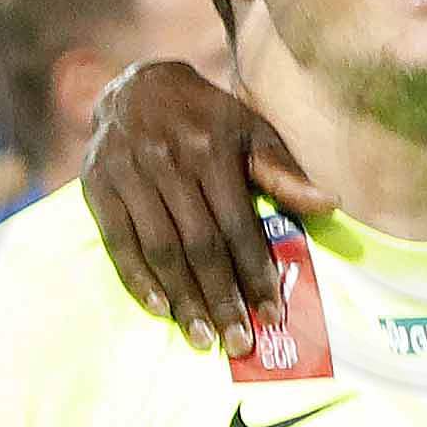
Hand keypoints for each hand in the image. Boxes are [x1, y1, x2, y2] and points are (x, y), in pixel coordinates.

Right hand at [80, 60, 329, 348]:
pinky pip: (118, 241)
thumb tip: (329, 205)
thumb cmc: (205, 116)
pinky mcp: (97, 185)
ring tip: (203, 338)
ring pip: (159, 248)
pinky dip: (137, 278)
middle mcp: (167, 161)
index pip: (237, 225)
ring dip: (183, 298)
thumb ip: (283, 172)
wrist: (137, 85)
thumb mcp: (250, 130)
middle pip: (198, 244)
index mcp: (211, 149)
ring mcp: (128, 174)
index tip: (273, 314)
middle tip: (239, 342)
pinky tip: (160, 308)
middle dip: (221, 298)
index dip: (255, 272)